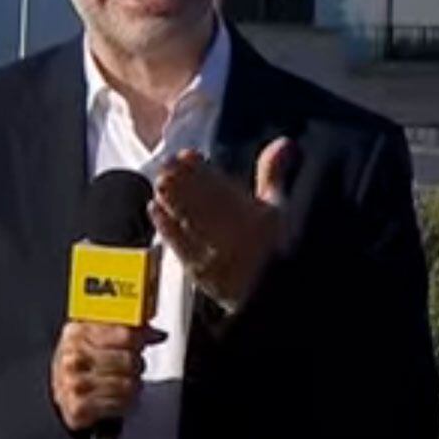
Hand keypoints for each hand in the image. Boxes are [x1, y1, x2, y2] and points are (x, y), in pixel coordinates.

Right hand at [51, 320, 164, 430]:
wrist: (60, 392)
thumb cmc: (82, 362)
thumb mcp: (96, 336)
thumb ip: (126, 328)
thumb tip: (156, 330)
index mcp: (76, 333)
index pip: (125, 334)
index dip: (140, 339)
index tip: (142, 342)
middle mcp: (72, 358)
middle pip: (129, 360)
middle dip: (136, 365)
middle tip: (131, 368)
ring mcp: (74, 384)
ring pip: (128, 384)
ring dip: (133, 386)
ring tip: (125, 384)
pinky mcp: (79, 408)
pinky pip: (120, 404)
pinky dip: (124, 404)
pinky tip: (118, 399)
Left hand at [149, 138, 292, 309]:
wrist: (270, 294)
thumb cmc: (275, 251)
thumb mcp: (278, 209)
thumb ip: (273, 173)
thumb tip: (283, 144)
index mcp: (254, 218)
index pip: (221, 188)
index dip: (200, 170)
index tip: (189, 155)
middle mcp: (233, 237)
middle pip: (201, 202)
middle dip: (181, 180)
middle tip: (167, 163)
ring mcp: (213, 256)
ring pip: (187, 221)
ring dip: (171, 198)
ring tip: (160, 181)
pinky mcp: (197, 273)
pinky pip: (177, 246)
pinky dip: (164, 225)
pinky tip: (154, 209)